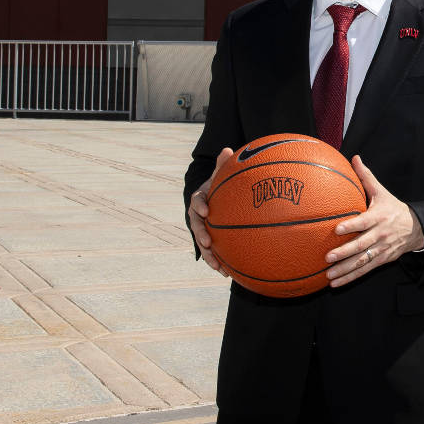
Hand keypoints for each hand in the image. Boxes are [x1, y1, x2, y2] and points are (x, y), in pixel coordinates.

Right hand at [188, 147, 233, 276]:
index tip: (206, 211)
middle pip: (196, 227)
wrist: (216, 200)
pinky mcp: (211, 241)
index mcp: (200, 199)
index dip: (200, 206)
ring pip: (202, 243)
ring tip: (217, 265)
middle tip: (208, 242)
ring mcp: (203, 229)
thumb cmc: (220, 186)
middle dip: (201, 235)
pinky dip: (218, 262)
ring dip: (208, 255)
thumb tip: (227, 149)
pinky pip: (213, 253)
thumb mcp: (221, 175)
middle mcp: (198, 216)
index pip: (197, 201)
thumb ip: (223, 166)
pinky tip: (227, 274)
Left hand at [325, 155, 423, 287]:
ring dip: (345, 270)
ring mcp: (381, 249)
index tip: (337, 229)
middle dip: (345, 252)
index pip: (364, 222)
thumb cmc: (393, 208)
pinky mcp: (381, 260)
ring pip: (362, 261)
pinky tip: (335, 283)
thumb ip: (366, 177)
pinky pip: (364, 270)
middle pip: (361, 245)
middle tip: (328, 257)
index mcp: (379, 217)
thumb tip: (354, 158)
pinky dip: (350, 277)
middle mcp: (380, 235)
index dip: (351, 226)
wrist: (416, 228)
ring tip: (328, 275)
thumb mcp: (382, 192)